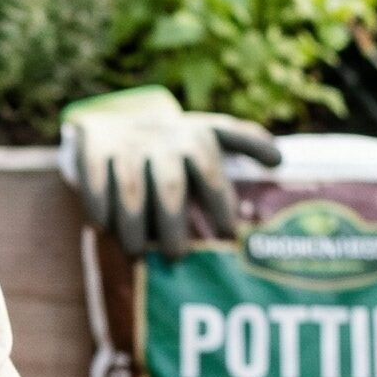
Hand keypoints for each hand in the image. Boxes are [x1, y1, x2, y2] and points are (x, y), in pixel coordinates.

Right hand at [59, 85, 281, 257]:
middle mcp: (164, 140)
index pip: (211, 168)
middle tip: (177, 256)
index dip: (220, 200)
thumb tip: (280, 161)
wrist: (116, 120)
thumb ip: (245, 141)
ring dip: (133, 222)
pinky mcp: (96, 149)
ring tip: (137, 254)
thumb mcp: (209, 132)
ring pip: (131, 187)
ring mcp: (128, 145)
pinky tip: (103, 227)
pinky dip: (99, 203)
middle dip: (173, 222)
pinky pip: (96, 179)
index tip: (229, 233)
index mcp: (196, 137)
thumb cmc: (175, 141)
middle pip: (170, 185)